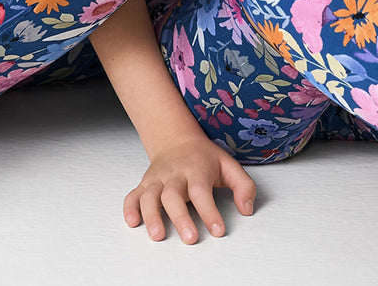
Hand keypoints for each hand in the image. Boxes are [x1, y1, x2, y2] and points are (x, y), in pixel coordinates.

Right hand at [124, 134, 256, 243]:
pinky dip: (130, 208)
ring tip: (158, 235)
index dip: (209, 211)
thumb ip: (243, 186)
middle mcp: (174, 175)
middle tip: (190, 239)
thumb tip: (247, 209)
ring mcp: (157, 180)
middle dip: (180, 218)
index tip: (218, 230)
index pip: (201, 191)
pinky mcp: (145, 184)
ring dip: (152, 215)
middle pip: (173, 196)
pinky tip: (133, 222)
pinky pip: (133, 195)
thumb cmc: (203, 158)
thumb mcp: (228, 165)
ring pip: (150, 196)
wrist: (176, 139)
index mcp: (196, 170)